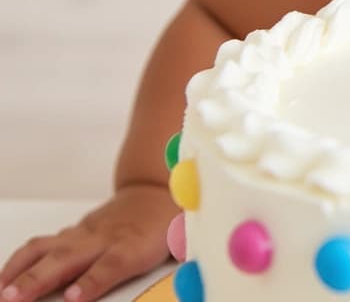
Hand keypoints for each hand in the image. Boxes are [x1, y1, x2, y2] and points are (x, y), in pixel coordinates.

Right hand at [0, 184, 177, 301]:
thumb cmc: (166, 224)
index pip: (111, 265)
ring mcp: (82, 234)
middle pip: (67, 259)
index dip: (92, 281)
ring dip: (18, 272)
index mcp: (133, 246)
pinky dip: (17, 263)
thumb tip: (196, 281)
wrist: (155, 192)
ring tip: (1, 294)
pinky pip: (39, 246)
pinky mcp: (71, 233)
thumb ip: (182, 263)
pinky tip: (3, 281)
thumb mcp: (181, 245)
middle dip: (38, 281)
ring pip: (44, 249)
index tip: (74, 297)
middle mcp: (103, 238)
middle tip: (14, 300)